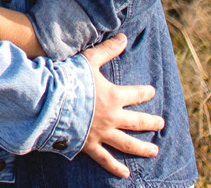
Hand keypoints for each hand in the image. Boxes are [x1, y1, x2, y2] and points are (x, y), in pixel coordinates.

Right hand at [80, 34, 162, 177]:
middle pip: (137, 121)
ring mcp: (102, 133)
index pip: (136, 94)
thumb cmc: (68, 78)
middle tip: (161, 123)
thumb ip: (107, 50)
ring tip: (154, 150)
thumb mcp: (88, 60)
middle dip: (150, 122)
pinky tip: (126, 174)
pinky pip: (106, 159)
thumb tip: (124, 37)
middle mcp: (112, 117)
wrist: (49, 100)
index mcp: (113, 96)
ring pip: (127, 143)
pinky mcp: (89, 145)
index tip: (152, 92)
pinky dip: (116, 167)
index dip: (145, 92)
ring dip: (142, 148)